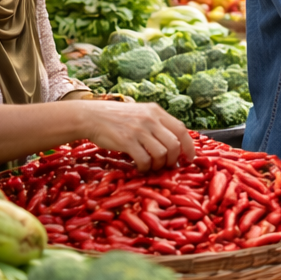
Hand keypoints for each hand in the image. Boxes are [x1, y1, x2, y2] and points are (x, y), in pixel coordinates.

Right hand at [78, 99, 193, 170]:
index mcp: (157, 111)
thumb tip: (174, 142)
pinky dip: (145, 167)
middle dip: (174, 159)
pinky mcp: (127, 141)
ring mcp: (139, 130)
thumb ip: (157, 124)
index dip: (189, 146)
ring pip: (162, 153)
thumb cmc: (117, 117)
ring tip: (152, 167)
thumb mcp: (141, 113)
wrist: (91, 116)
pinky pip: (144, 159)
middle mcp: (151, 119)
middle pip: (174, 144)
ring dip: (159, 165)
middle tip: (168, 165)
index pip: (182, 129)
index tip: (189, 158)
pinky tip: (141, 167)